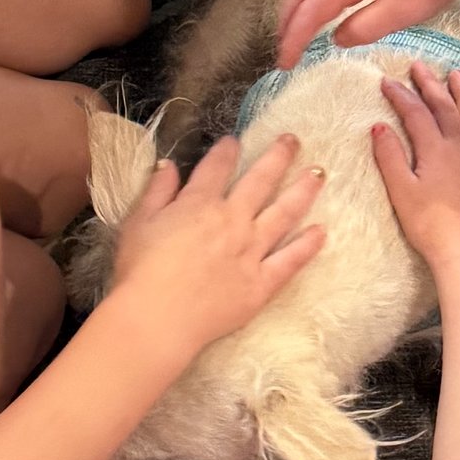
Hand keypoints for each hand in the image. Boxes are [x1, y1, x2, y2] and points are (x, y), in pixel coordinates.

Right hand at [109, 134, 326, 349]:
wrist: (156, 319)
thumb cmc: (139, 272)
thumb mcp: (138, 223)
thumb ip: (157, 191)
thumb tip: (168, 164)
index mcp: (200, 203)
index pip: (218, 166)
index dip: (228, 150)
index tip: (235, 139)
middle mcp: (232, 220)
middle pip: (261, 181)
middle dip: (278, 156)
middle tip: (293, 140)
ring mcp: (251, 251)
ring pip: (284, 213)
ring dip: (303, 190)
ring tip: (319, 173)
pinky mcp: (262, 283)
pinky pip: (290, 260)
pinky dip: (308, 245)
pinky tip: (321, 231)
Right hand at [275, 0, 459, 67]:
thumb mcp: (404, 10)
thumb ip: (366, 27)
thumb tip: (338, 37)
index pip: (310, 12)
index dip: (293, 40)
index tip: (283, 64)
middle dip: (288, 21)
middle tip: (283, 48)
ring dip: (300, 4)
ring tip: (298, 28)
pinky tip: (329, 2)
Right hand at [369, 65, 459, 272]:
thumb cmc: (429, 225)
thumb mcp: (401, 191)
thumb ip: (390, 156)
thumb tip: (379, 126)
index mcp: (435, 149)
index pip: (415, 113)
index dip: (400, 95)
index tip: (386, 81)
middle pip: (446, 108)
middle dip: (431, 85)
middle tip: (420, 66)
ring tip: (459, 76)